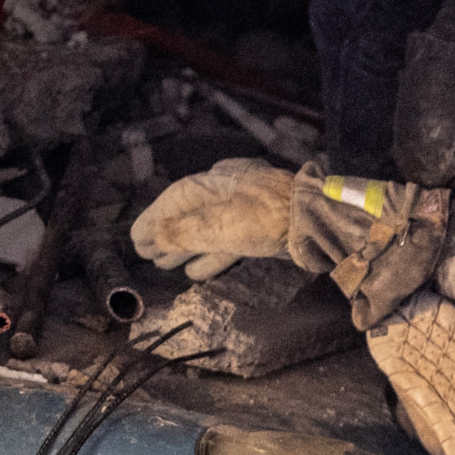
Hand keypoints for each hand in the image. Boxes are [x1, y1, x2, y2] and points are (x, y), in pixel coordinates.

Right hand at [130, 159, 297, 276]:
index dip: (154, 220)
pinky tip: (195, 272)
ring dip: (185, 248)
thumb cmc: (267, 219)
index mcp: (216, 182)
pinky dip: (210, 256)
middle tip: (146, 254)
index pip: (175, 199)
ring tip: (164, 265)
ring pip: (208, 230)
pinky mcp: (264, 229)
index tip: (137, 239)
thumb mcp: (220, 225)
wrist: (317, 222)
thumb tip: (154, 236)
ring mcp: (248, 210)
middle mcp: (229, 192)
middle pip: (190, 215)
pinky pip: (228, 242)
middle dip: (167, 236)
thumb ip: (185, 232)